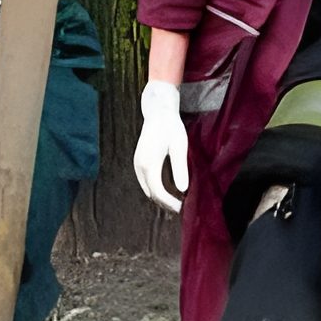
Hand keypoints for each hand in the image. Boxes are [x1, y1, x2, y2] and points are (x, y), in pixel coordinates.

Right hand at [133, 80, 190, 211]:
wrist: (158, 112)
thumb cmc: (171, 128)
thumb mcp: (179, 147)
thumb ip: (180, 168)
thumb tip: (183, 189)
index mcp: (149, 164)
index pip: (158, 192)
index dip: (169, 203)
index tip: (182, 208)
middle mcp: (139, 167)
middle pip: (150, 194)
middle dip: (165, 203)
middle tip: (181, 208)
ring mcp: (137, 164)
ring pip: (147, 189)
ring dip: (160, 197)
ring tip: (176, 201)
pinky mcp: (139, 162)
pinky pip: (146, 182)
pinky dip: (156, 189)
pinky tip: (168, 190)